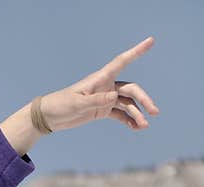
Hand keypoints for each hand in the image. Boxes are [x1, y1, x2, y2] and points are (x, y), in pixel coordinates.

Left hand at [38, 36, 159, 132]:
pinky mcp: (102, 110)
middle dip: (143, 100)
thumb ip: (96, 100)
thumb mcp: (77, 104)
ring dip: (137, 114)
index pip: (122, 62)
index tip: (151, 41)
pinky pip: (120, 114)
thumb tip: (114, 97)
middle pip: (131, 90)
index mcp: (100, 79)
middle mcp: (106, 86)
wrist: (49, 117)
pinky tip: (136, 128)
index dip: (136, 52)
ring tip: (143, 126)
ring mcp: (105, 99)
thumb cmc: (60, 105)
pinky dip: (128, 120)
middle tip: (154, 112)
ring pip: (127, 104)